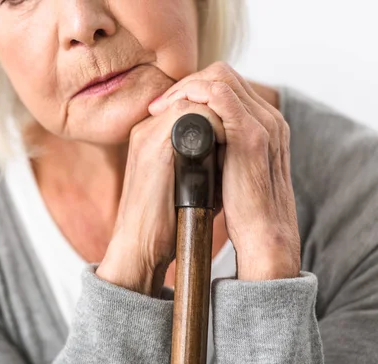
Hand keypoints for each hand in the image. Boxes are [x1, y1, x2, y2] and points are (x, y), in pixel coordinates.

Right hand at [97, 62, 300, 296]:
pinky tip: (231, 143)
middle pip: (192, 95)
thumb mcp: (189, 181)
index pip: (191, 102)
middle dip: (223, 106)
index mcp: (153, 136)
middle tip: (245, 126)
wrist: (138, 247)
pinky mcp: (152, 146)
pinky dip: (215, 125)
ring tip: (240, 136)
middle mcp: (147, 129)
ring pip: (193, 101)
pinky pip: (188, 115)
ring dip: (222, 114)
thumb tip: (233, 147)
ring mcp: (147, 135)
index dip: (220, 108)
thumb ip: (204, 158)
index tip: (240, 127)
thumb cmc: (166, 221)